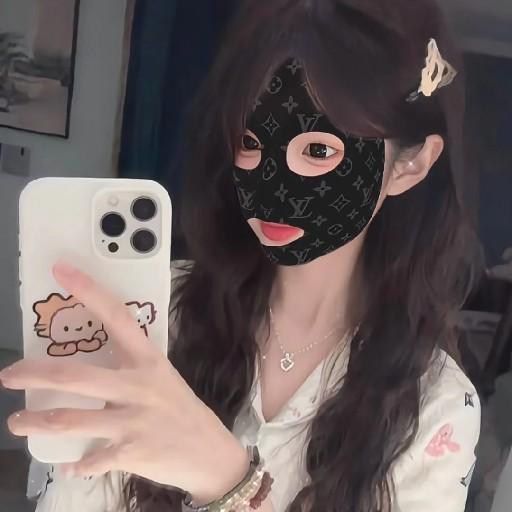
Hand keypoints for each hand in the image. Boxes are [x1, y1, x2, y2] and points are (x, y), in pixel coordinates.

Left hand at [0, 262, 248, 503]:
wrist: (209, 452)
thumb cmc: (181, 409)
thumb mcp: (161, 379)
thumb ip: (127, 371)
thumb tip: (86, 372)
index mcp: (148, 360)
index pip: (116, 316)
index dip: (89, 291)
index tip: (61, 271)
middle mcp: (139, 386)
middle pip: (75, 375)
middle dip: (34, 374)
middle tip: (9, 375)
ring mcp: (134, 419)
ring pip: (70, 419)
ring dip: (36, 421)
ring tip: (18, 421)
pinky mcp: (131, 452)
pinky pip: (89, 459)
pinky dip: (74, 463)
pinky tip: (67, 463)